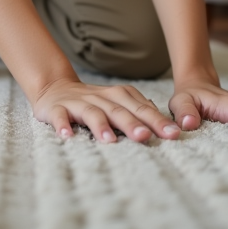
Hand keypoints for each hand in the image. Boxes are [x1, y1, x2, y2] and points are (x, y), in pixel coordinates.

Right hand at [33, 78, 181, 143]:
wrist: (54, 87)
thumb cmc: (93, 102)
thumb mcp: (117, 103)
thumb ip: (138, 111)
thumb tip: (165, 125)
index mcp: (118, 96)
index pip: (141, 108)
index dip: (157, 120)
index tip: (173, 134)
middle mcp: (100, 97)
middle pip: (119, 110)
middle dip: (132, 123)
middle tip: (145, 137)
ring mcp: (78, 103)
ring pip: (92, 112)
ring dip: (100, 125)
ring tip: (109, 141)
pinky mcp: (57, 108)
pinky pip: (59, 116)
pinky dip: (63, 124)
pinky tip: (67, 136)